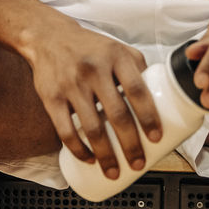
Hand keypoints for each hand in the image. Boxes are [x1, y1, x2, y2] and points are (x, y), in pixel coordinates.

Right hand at [26, 20, 162, 181]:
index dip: (149, 117)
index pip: (138, 90)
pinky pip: (65, 130)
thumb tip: (159, 95)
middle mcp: (94, 70)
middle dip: (130, 145)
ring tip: (114, 171)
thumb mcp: (117, 48)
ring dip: (105, 155)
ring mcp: (72, 84)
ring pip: (92, 128)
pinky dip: (78, 149)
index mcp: (116, 57)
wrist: (49, 36)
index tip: (156, 138)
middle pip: (117, 115)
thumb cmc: (90, 47)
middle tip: (138, 163)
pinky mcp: (51, 97)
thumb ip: (137, 68)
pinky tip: (88, 159)